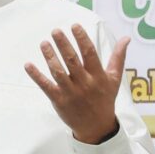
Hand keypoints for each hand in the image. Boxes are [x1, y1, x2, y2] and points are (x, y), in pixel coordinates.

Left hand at [24, 24, 127, 144]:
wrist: (96, 127)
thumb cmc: (105, 99)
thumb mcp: (114, 79)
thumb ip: (118, 57)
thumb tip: (126, 38)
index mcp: (98, 76)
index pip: (90, 54)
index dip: (82, 39)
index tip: (74, 26)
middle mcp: (84, 83)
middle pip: (72, 61)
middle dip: (63, 45)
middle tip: (55, 31)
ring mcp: (70, 92)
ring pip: (58, 72)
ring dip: (50, 57)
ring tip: (44, 43)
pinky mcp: (59, 101)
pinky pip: (46, 86)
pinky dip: (36, 76)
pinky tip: (28, 65)